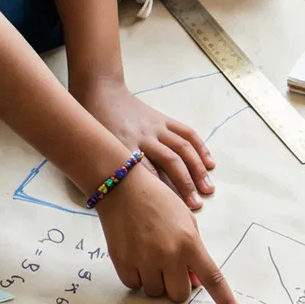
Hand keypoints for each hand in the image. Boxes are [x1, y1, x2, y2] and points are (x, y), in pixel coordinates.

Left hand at [79, 75, 213, 210]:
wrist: (100, 93)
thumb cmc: (94, 128)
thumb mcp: (95, 151)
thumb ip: (109, 173)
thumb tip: (121, 202)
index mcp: (123, 147)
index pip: (146, 173)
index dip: (161, 192)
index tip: (171, 210)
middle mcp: (143, 137)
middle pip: (169, 162)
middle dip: (185, 185)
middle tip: (196, 206)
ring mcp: (156, 127)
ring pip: (182, 148)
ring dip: (197, 170)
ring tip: (208, 188)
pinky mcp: (163, 119)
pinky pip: (186, 133)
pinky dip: (200, 149)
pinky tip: (210, 164)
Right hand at [95, 162, 242, 303]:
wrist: (123, 187)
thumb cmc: (159, 202)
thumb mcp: (186, 221)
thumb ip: (193, 252)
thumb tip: (195, 281)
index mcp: (190, 244)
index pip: (214, 281)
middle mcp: (169, 255)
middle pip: (179, 295)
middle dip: (176, 285)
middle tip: (169, 265)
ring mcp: (144, 260)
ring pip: (155, 292)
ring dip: (155, 281)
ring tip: (150, 255)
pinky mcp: (122, 262)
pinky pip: (134, 285)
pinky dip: (136, 276)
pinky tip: (135, 254)